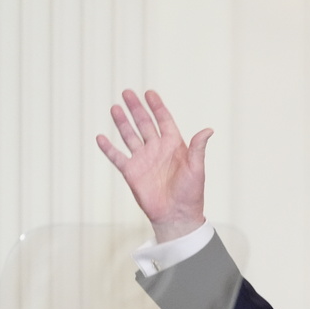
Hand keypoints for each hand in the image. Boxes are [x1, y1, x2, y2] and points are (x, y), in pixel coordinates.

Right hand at [96, 90, 212, 241]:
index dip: (157, 107)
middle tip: (127, 93)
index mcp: (174, 146)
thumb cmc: (191, 194)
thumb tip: (209, 130)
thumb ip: (198, 148)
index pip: (164, 121)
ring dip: (122, 122)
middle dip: (136, 109)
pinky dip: (108, 148)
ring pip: (130, 136)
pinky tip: (100, 138)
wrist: (177, 215)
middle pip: (144, 124)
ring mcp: (143, 160)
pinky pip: (117, 157)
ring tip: (115, 108)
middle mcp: (157, 150)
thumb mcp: (197, 169)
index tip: (149, 93)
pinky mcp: (131, 172)